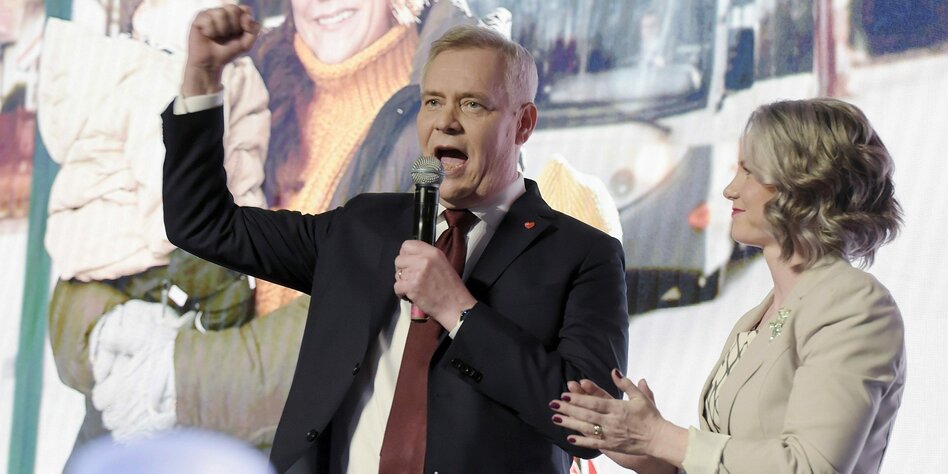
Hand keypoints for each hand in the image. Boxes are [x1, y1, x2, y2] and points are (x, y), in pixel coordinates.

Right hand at [183, 5, 259, 95]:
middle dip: (233, 25)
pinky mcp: (199, 18)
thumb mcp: (246, 44)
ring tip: (217, 36)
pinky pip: (208, 19)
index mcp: (235, 16)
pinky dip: (210, 31)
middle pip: (233, 8)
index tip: (243, 31)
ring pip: (220, 13)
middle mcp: (223, 12)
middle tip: (227, 35)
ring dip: (221, 29)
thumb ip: (253, 30)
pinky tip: (208, 35)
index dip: (246, 21)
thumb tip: (246, 16)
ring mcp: (210, 13)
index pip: (245, 9)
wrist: (211, 63)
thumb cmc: (228, 52)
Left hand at [393, 240, 475, 329]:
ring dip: (403, 282)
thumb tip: (411, 258)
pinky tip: (411, 295)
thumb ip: (427, 258)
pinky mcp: (412, 287)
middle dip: (402, 270)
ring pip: (397, 274)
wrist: (456, 306)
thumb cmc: (451, 289)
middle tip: (410, 278)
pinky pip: (397, 286)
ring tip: (414, 288)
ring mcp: (417, 273)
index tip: (407, 262)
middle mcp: (424, 260)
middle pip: (399, 259)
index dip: (404, 254)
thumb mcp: (443, 264)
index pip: (407, 245)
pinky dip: (401, 293)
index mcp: (433, 252)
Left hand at [551, 370, 685, 466]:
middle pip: (586, 414)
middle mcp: (611, 421)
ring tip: (555, 419)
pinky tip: (569, 438)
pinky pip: (594, 443)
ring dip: (569, 423)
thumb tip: (614, 371)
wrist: (659, 438)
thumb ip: (626, 384)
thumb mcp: (640, 397)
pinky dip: (581, 441)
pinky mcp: (612, 445)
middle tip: (553, 404)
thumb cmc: (651, 416)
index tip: (565, 394)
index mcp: (617, 408)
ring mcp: (611, 434)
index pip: (594, 402)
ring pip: (586, 428)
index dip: (578, 399)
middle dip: (568, 409)